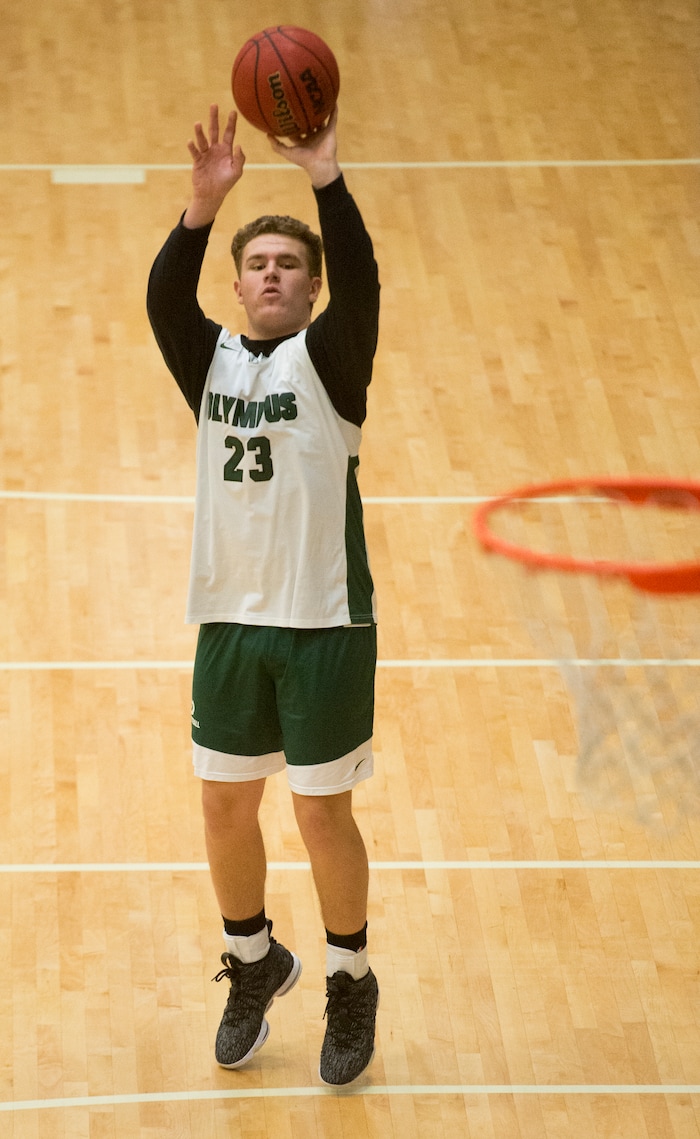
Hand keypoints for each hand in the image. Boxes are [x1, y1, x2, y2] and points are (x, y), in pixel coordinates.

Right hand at [183, 105, 245, 227]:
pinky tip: (190, 141)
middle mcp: (215, 149)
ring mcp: (206, 154)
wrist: (212, 195)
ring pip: (203, 139)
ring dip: (200, 132)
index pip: (229, 133)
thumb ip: (239, 159)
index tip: (233, 111)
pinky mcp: (197, 161)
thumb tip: (238, 145)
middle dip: (214, 118)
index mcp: (226, 150)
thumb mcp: (236, 172)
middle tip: (214, 105)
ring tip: (197, 123)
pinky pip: (195, 152)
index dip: (231, 123)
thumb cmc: (225, 183)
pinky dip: (192, 147)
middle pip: (215, 130)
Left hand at [267, 105, 340, 188]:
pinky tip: (332, 99)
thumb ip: (277, 145)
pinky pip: (333, 118)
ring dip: (320, 110)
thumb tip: (267, 134)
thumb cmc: (303, 160)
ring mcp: (322, 133)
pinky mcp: (330, 131)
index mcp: (303, 141)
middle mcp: (312, 136)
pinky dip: (333, 110)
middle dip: (304, 114)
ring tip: (317, 96)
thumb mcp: (287, 152)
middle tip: (299, 99)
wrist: (320, 164)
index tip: (286, 111)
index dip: (291, 121)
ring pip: (321, 119)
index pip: (296, 129)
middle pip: (308, 123)